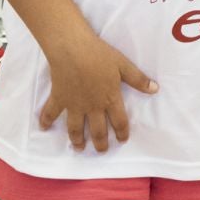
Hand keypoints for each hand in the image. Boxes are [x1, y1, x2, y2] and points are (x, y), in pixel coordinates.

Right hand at [39, 34, 158, 152]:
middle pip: (97, 130)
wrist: (72, 49)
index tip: (122, 140)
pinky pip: (51, 112)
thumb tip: (155, 89)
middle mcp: (92, 106)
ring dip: (77, 140)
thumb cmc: (99, 54)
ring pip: (75, 128)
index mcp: (110, 98)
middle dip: (100, 143)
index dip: (122, 132)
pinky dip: (46, 121)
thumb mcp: (124, 65)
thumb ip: (138, 79)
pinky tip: (44, 128)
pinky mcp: (58, 98)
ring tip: (78, 148)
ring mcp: (74, 105)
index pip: (119, 121)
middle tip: (101, 150)